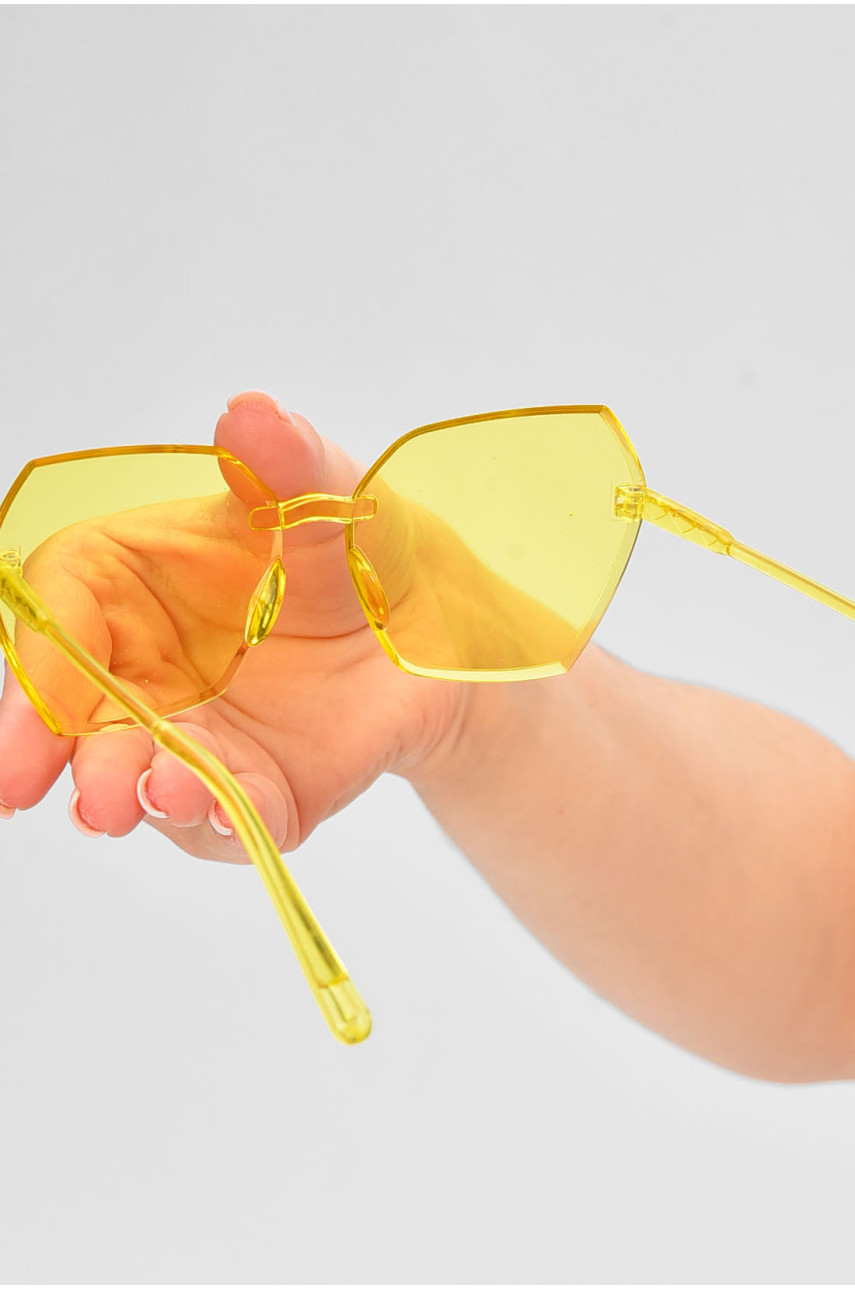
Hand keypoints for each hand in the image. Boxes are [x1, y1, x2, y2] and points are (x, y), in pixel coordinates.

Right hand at [0, 392, 468, 861]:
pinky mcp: (250, 788)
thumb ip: (291, 465)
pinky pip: (228, 816)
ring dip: (143, 791)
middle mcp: (141, 666)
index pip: (59, 615)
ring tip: (164, 791)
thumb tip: (251, 413)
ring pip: (142, 774)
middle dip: (66, 755)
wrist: (431, 626)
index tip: (41, 710)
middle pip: (77, 714)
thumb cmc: (355, 549)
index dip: (43, 666)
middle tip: (83, 790)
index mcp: (129, 581)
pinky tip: (235, 811)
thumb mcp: (332, 498)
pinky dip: (227, 820)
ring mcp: (191, 734)